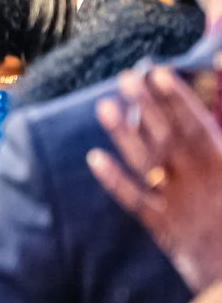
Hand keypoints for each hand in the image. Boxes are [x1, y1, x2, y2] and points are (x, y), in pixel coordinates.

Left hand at [91, 66, 221, 292]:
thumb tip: (219, 116)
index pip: (198, 124)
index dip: (177, 97)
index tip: (158, 72)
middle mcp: (198, 181)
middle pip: (167, 136)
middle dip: (147, 105)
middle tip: (125, 76)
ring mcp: (178, 204)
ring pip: (146, 162)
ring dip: (123, 134)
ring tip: (103, 106)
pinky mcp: (165, 229)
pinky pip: (135, 201)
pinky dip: (114, 179)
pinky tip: (94, 158)